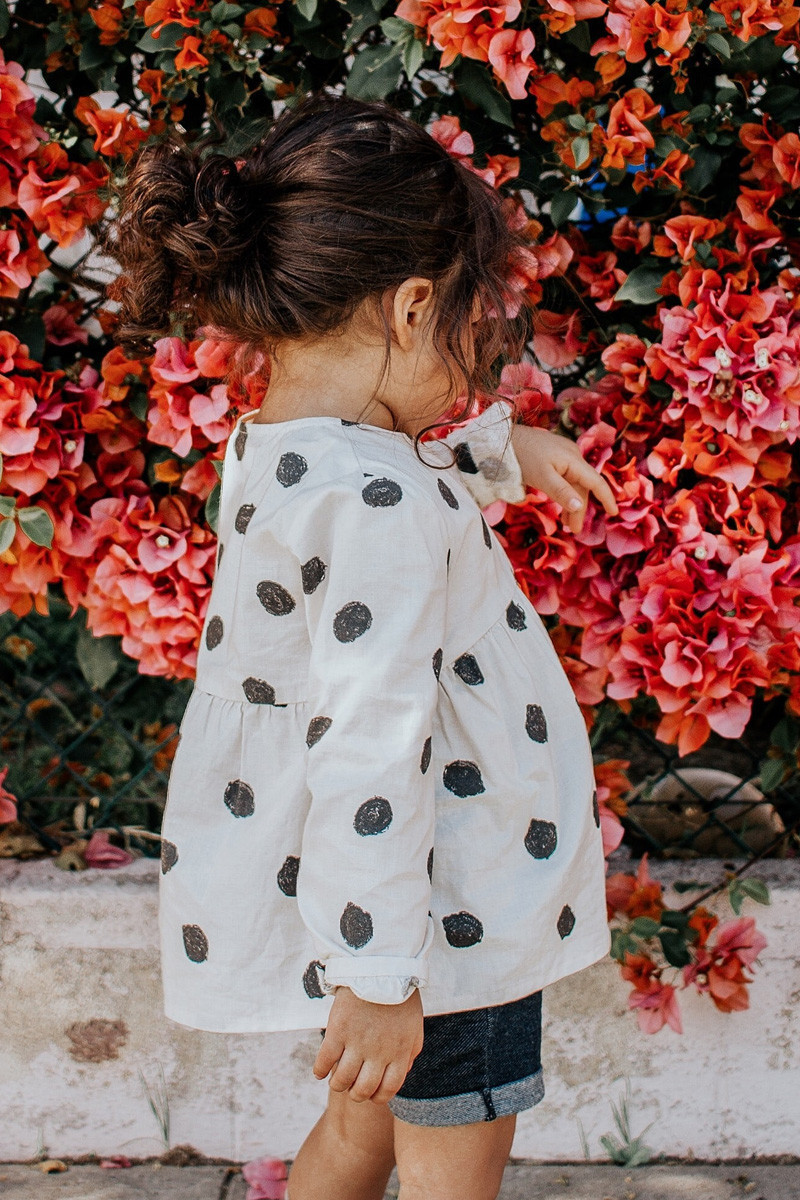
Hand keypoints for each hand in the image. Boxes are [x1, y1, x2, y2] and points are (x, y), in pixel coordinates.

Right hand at [313, 986, 423, 1104]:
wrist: (381, 967)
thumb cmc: (400, 995)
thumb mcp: (415, 1026)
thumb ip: (411, 1052)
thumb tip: (403, 1072)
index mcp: (399, 1053)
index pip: (387, 1090)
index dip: (378, 1097)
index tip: (371, 1094)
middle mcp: (378, 1053)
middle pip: (363, 1090)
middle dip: (356, 1094)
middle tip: (352, 1087)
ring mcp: (357, 1043)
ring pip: (342, 1080)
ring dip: (337, 1084)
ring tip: (336, 1079)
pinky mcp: (338, 1030)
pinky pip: (324, 1060)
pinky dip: (319, 1070)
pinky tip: (319, 1071)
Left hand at [510, 424, 618, 534]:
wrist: (503, 439)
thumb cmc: (522, 457)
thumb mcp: (541, 477)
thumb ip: (561, 492)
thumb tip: (579, 506)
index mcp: (573, 460)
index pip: (595, 482)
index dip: (606, 498)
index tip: (613, 513)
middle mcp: (573, 455)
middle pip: (582, 486)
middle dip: (579, 509)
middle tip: (573, 530)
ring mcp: (564, 455)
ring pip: (573, 483)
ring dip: (572, 502)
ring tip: (567, 524)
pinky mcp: (554, 457)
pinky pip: (566, 478)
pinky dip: (565, 493)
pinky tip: (561, 503)